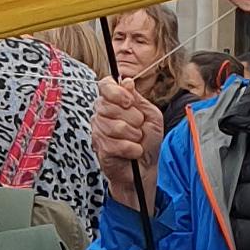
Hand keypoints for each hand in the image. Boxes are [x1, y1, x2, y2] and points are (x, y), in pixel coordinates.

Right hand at [93, 76, 163, 208]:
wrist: (145, 167)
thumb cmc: (147, 140)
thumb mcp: (151, 115)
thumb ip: (138, 98)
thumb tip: (126, 81)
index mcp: (113, 101)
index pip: (105, 85)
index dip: (117, 92)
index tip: (130, 102)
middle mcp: (102, 113)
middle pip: (111, 106)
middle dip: (133, 119)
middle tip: (139, 128)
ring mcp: (98, 131)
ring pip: (116, 126)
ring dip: (134, 136)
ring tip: (136, 141)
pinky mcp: (100, 147)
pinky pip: (117, 144)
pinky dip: (132, 149)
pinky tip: (132, 152)